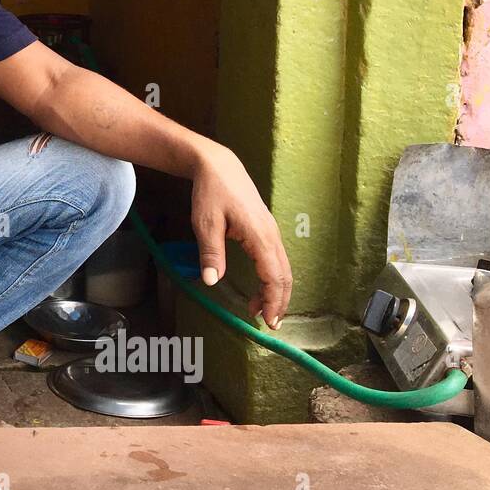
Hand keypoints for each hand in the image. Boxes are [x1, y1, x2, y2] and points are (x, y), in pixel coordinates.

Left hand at [189, 143, 292, 327]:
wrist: (218, 166)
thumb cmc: (211, 192)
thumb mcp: (205, 223)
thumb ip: (210, 252)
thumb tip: (212, 281)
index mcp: (259, 235)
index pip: (273, 275)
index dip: (273, 300)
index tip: (268, 321)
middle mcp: (271, 234)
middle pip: (284, 275)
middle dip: (279, 301)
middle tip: (269, 324)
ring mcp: (270, 232)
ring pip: (282, 268)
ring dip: (275, 291)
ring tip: (260, 311)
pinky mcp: (265, 230)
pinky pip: (275, 259)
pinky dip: (272, 278)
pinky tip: (259, 288)